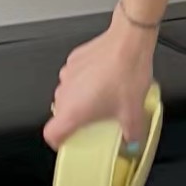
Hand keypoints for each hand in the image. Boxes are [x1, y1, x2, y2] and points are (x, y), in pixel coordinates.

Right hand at [43, 8, 156, 152]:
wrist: (129, 42)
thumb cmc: (126, 73)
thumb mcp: (133, 111)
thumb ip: (132, 133)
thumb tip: (132, 140)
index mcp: (73, 111)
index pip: (51, 134)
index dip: (58, 142)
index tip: (67, 143)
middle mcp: (65, 93)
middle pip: (62, 114)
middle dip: (77, 119)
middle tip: (96, 119)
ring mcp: (67, 74)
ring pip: (68, 94)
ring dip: (82, 99)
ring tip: (105, 96)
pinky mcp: (74, 59)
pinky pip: (75, 77)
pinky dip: (85, 81)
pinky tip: (105, 78)